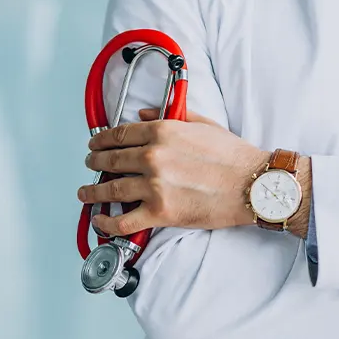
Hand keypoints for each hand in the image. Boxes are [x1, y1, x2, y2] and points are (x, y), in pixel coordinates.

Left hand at [78, 108, 270, 236]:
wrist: (253, 185)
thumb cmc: (233, 156)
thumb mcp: (202, 124)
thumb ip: (169, 116)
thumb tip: (143, 114)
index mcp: (162, 132)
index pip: (120, 135)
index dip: (101, 140)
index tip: (95, 144)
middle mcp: (153, 157)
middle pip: (110, 160)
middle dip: (95, 162)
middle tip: (89, 164)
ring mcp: (154, 186)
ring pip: (110, 190)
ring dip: (93, 192)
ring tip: (85, 193)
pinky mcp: (160, 213)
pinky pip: (124, 221)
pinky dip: (107, 223)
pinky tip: (100, 221)